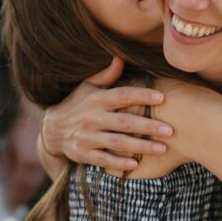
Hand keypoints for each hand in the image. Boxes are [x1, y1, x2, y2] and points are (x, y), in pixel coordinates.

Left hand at [0, 107, 46, 209]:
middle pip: (28, 187)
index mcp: (24, 162)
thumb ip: (5, 162)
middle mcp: (36, 165)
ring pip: (36, 182)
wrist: (39, 115)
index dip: (14, 196)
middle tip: (15, 206)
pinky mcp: (50, 160)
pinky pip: (42, 175)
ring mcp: (44, 162)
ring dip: (29, 192)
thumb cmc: (22, 128)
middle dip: (21, 197)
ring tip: (23, 199)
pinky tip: (32, 187)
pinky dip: (35, 184)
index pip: (18, 185)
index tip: (9, 206)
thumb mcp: (10, 144)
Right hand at [40, 57, 169, 172]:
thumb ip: (106, 75)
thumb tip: (120, 56)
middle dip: (149, 126)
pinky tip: (135, 164)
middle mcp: (91, 117)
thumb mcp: (87, 87)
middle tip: (170, 131)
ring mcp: (87, 137)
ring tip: (163, 148)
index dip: (142, 96)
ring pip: (118, 142)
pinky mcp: (83, 153)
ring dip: (141, 146)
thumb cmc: (76, 104)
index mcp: (96, 99)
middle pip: (124, 122)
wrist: (50, 130)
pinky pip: (103, 159)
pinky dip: (119, 162)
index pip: (122, 95)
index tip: (162, 97)